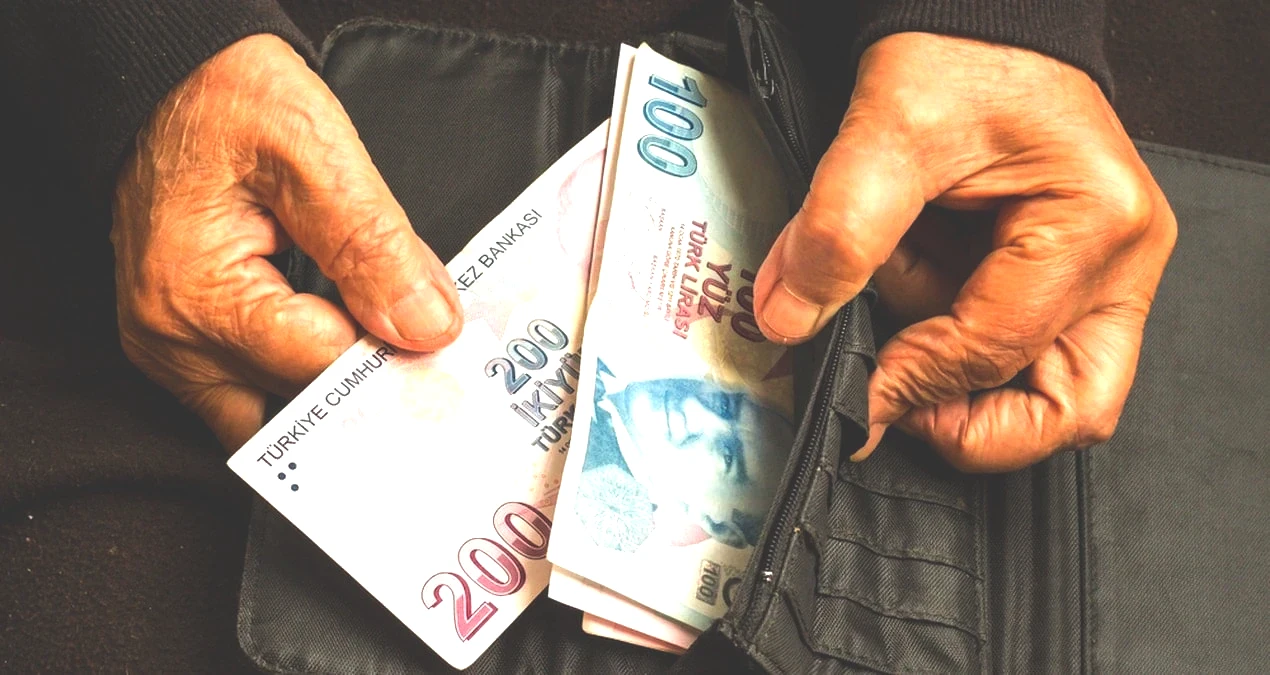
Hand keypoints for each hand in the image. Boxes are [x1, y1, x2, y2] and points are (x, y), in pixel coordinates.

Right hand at [111, 35, 461, 449]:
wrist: (169, 82)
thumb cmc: (227, 99)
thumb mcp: (314, 150)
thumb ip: (374, 245)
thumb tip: (426, 325)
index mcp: (201, 297)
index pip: (326, 369)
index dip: (395, 353)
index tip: (441, 333)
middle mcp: (174, 341)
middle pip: (303, 404)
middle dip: (368, 375)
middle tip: (425, 338)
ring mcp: (171, 350)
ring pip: (280, 414)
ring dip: (336, 384)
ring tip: (388, 338)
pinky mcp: (181, 345)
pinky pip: (254, 395)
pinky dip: (305, 376)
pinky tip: (348, 343)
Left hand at [752, 33, 1176, 470]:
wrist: (977, 27)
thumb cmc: (958, 60)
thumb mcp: (885, 133)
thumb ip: (836, 233)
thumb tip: (791, 323)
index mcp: (1095, 222)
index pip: (998, 347)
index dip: (913, 380)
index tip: (849, 393)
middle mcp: (1122, 261)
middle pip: (1070, 407)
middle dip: (972, 421)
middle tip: (894, 399)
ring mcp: (1106, 277)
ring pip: (1054, 393)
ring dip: (963, 379)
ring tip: (904, 301)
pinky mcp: (1072, 282)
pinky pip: (1026, 354)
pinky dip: (960, 344)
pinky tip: (918, 290)